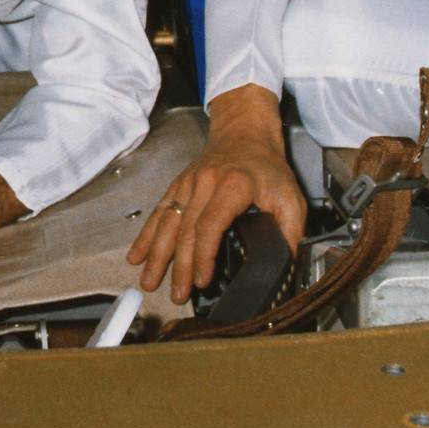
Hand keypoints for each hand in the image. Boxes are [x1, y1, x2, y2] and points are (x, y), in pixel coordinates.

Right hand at [126, 83, 306, 302]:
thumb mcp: (291, 197)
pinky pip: (159, 213)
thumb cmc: (267, 166)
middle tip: (177, 295)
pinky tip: (136, 255)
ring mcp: (187, 184)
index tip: (202, 281)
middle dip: (179, 266)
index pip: (210, 225)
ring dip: (156, 255)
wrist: (244, 132)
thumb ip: (291, 232)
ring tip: (149, 281)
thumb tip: (288, 267)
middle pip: (185, 230)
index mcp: (232, 186)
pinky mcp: (177, 186)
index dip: (203, 256)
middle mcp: (204, 183)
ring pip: (167, 223)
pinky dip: (146, 236)